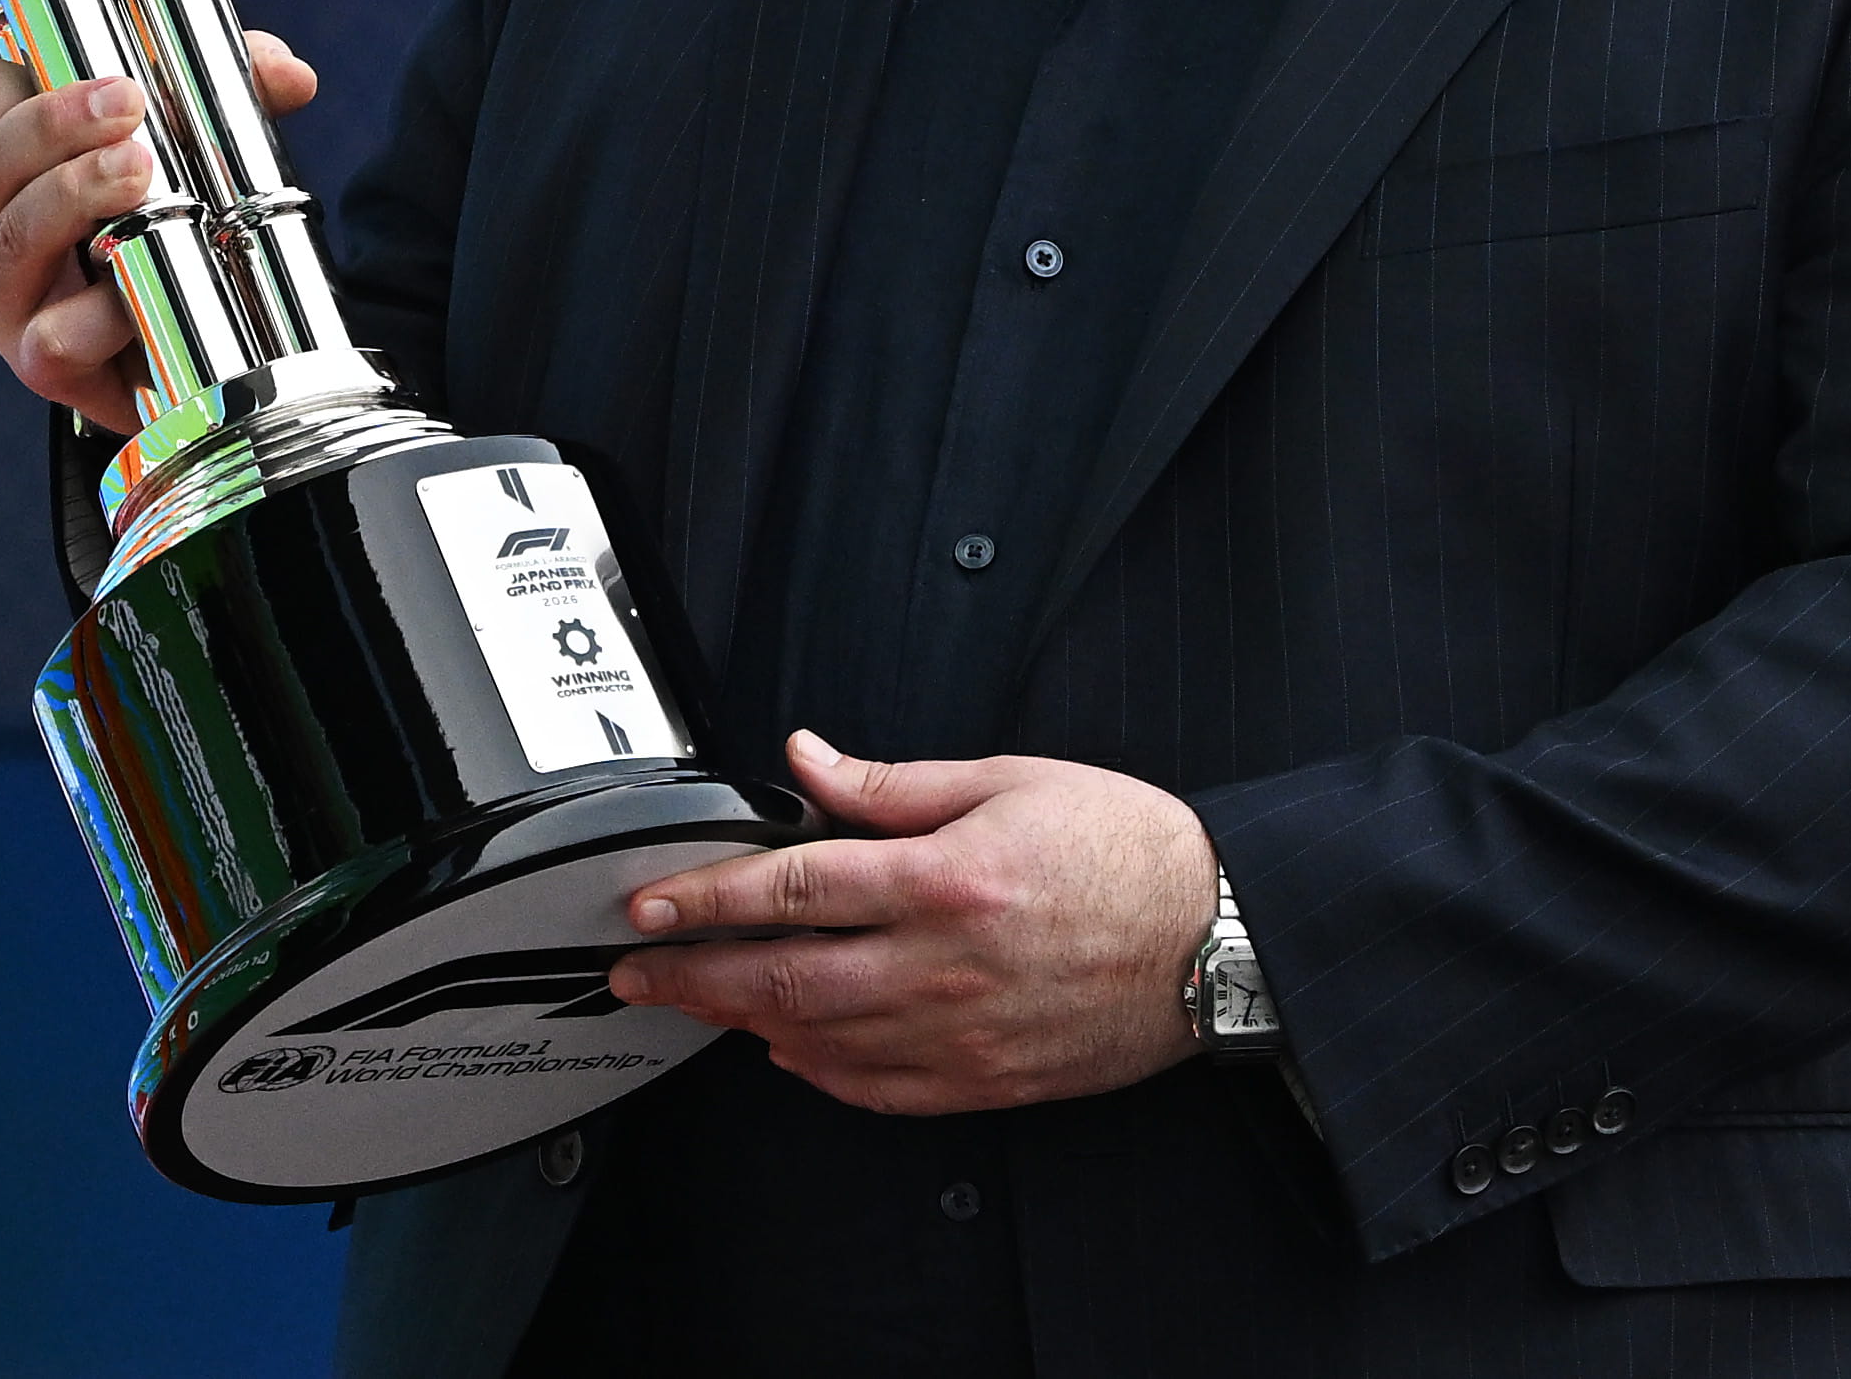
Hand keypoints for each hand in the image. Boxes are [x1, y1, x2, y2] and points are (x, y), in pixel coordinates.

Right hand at [0, 35, 321, 432]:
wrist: (181, 352)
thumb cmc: (156, 232)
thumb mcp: (187, 152)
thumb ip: (232, 100)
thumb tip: (290, 74)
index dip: (23, 76)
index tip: (103, 69)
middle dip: (56, 125)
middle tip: (129, 104)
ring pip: (12, 239)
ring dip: (72, 197)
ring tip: (139, 172)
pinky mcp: (37, 365)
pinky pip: (52, 337)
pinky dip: (97, 315)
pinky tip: (135, 296)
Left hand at [602, 734, 1220, 1114]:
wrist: (1215, 938)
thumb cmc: (1128, 850)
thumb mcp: (1012, 780)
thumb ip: (897, 783)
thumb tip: (809, 761)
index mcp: (946, 878)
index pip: (792, 889)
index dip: (705, 898)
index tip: (650, 905)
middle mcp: (942, 964)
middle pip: (782, 978)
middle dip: (692, 978)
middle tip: (636, 974)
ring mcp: (960, 1035)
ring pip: (816, 1042)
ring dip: (743, 1024)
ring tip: (699, 1004)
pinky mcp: (983, 1082)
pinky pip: (873, 1090)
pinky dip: (816, 1073)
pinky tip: (789, 1051)